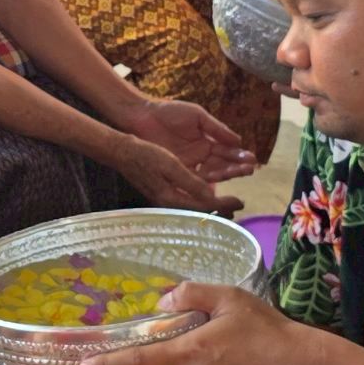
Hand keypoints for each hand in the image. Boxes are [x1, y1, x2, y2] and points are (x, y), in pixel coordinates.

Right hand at [114, 137, 243, 216]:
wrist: (123, 152)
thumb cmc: (146, 155)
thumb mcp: (170, 165)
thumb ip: (191, 182)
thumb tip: (212, 197)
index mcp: (172, 198)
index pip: (204, 206)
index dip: (224, 204)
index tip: (240, 201)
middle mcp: (170, 203)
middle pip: (200, 212)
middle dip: (220, 210)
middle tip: (238, 207)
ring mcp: (166, 199)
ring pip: (195, 207)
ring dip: (213, 205)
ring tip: (228, 204)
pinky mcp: (164, 192)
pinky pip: (188, 201)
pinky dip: (201, 199)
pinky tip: (207, 196)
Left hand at [118, 98, 258, 183]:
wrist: (144, 116)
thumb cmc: (170, 112)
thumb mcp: (198, 117)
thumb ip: (217, 129)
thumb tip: (239, 141)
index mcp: (208, 143)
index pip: (228, 152)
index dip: (240, 156)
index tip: (252, 160)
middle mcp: (201, 157)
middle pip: (223, 165)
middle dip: (237, 168)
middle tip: (250, 170)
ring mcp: (190, 165)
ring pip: (211, 173)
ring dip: (226, 174)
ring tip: (240, 173)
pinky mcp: (177, 171)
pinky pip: (194, 179)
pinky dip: (206, 182)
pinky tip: (219, 184)